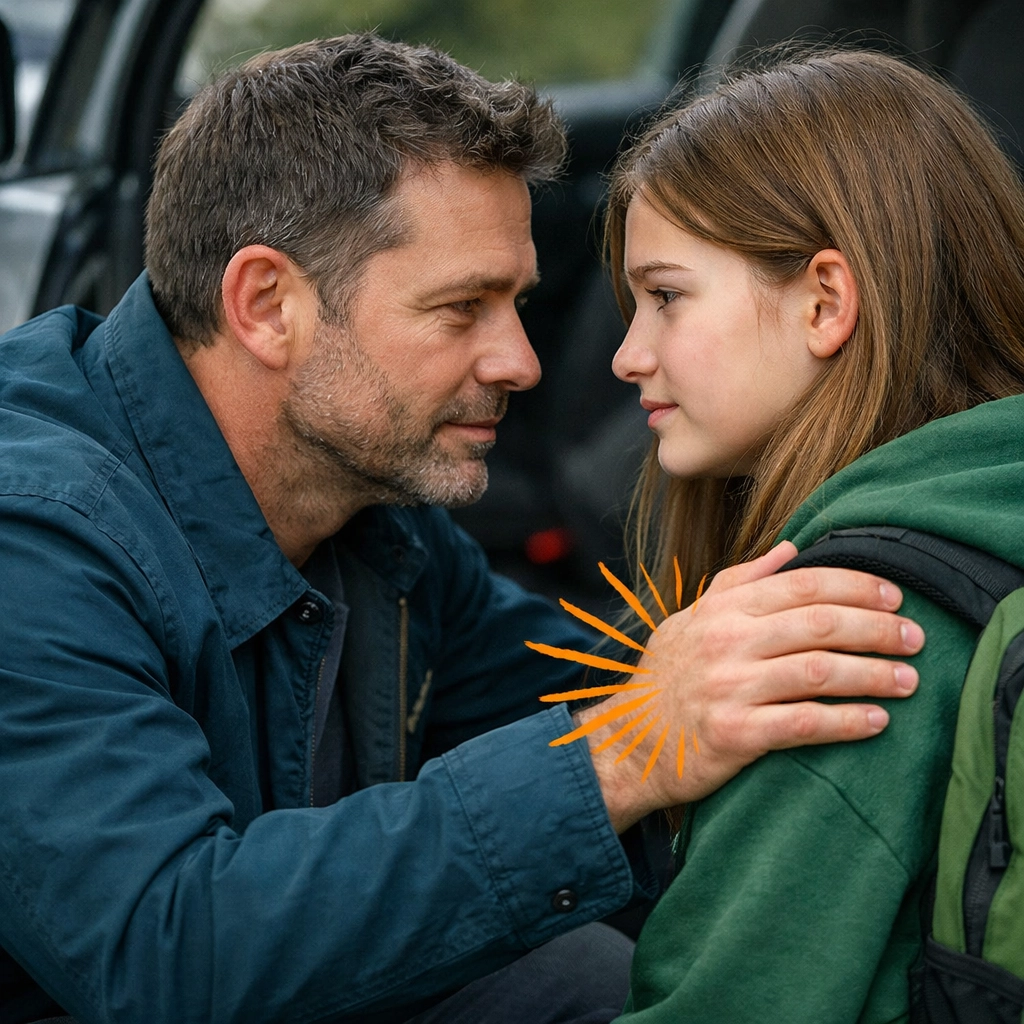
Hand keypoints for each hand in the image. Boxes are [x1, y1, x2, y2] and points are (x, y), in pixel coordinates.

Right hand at [585, 541, 924, 831]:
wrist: (630, 741)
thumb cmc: (666, 677)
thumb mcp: (691, 618)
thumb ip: (740, 581)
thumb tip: (789, 548)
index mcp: (721, 609)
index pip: (801, 584)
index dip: (855, 586)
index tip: (894, 595)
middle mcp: (726, 642)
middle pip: (819, 624)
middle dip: (876, 628)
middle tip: (915, 637)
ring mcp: (729, 687)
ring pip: (818, 671)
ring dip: (873, 674)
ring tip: (909, 679)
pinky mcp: (735, 734)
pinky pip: (804, 723)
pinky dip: (847, 721)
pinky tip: (877, 720)